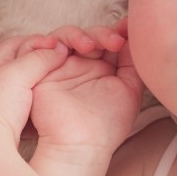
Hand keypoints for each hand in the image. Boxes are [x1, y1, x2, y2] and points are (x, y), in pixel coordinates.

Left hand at [0, 34, 70, 149]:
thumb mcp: (18, 73)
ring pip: (20, 83)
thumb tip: (59, 49)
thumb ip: (39, 58)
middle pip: (17, 61)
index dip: (38, 42)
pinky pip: (20, 103)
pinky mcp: (1, 119)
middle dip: (38, 59)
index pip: (16, 42)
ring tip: (53, 83)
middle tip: (58, 62)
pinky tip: (42, 106)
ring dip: (36, 81)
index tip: (58, 47)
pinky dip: (33, 100)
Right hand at [30, 23, 143, 154]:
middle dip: (101, 33)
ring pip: (66, 36)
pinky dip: (57, 40)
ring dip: (79, 34)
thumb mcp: (130, 89)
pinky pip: (43, 46)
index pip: (106, 41)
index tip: (128, 30)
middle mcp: (80, 66)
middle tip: (114, 42)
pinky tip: (72, 47)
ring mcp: (61, 67)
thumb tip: (133, 38)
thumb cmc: (108, 124)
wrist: (82, 145)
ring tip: (90, 46)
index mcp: (102, 69)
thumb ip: (132, 63)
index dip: (116, 32)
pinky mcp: (42, 70)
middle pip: (88, 34)